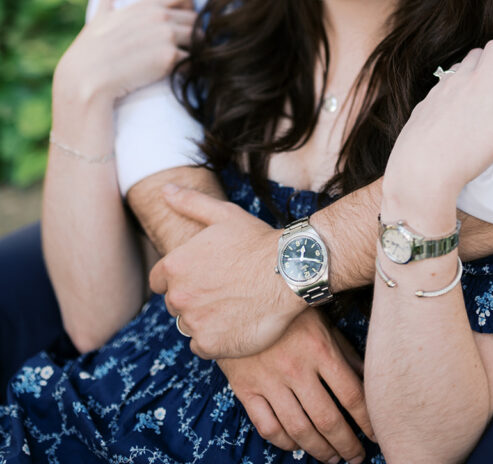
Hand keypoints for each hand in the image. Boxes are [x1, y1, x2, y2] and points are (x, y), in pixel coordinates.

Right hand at [54, 0, 195, 104]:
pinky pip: (193, 61)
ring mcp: (166, 36)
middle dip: (194, 33)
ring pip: (200, 40)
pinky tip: (181, 75)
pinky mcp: (169, 58)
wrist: (85, 80)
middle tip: (185, 49)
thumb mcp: (98, 21)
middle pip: (197, 19)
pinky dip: (191, 69)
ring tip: (184, 63)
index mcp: (146, 5)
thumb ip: (107, 2)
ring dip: (196, 51)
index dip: (188, 6)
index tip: (182, 22)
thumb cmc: (90, 53)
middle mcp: (159, 17)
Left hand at [149, 186, 305, 358]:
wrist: (289, 271)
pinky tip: (235, 322)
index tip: (200, 276)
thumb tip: (165, 190)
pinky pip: (201, 346)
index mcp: (176, 264)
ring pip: (188, 324)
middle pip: (175, 303)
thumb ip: (190, 203)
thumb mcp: (224, 214)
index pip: (159, 281)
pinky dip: (214, 338)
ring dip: (204, 318)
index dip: (179, 278)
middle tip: (222, 288)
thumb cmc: (258, 241)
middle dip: (193, 297)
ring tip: (232, 305)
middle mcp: (179, 295)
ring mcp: (194, 321)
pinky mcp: (210, 344)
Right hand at [220, 311, 373, 463]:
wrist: (239, 300)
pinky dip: (284, 443)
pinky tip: (297, 445)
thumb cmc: (289, 312)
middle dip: (347, 444)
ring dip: (320, 450)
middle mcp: (295, 367)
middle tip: (357, 457)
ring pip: (299, 429)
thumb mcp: (323, 323)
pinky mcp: (246, 389)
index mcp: (319, 349)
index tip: (376, 435)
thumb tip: (369, 381)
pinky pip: (268, 427)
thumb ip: (345, 353)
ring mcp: (269, 380)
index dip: (367, 421)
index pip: (351, 395)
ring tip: (333, 458)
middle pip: (327, 419)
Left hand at [383, 40, 492, 222]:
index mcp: (480, 81)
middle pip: (474, 55)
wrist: (420, 171)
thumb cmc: (467, 153)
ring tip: (477, 102)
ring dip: (467, 76)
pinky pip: (438, 91)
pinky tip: (453, 119)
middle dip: (487, 63)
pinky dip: (449, 95)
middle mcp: (456, 80)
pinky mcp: (422, 107)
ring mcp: (436, 92)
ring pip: (454, 71)